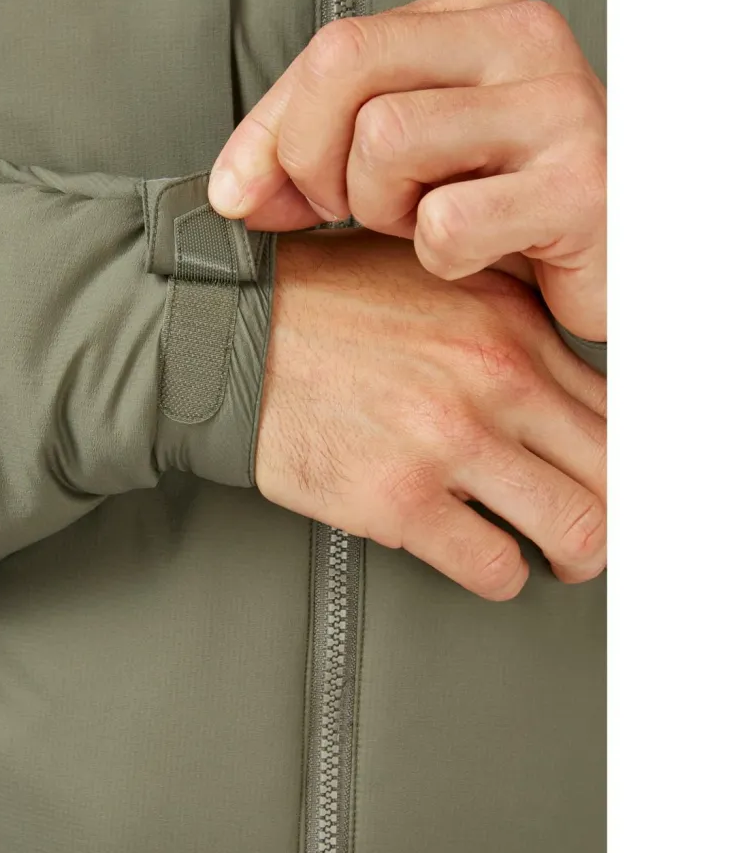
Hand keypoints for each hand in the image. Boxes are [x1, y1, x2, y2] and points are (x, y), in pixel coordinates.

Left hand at [210, 0, 606, 340]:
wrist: (616, 260)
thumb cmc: (505, 208)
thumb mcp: (403, 161)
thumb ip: (314, 155)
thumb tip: (232, 193)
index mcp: (476, 17)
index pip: (330, 48)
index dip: (269, 133)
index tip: (243, 194)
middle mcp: (520, 40)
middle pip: (343, 69)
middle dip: (314, 162)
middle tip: (349, 208)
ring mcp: (558, 107)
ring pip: (385, 142)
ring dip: (384, 212)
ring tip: (428, 222)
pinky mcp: (581, 187)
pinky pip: (446, 226)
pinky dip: (441, 260)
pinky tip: (479, 253)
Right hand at [256, 230, 606, 599]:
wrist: (230, 336)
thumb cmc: (319, 307)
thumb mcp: (428, 278)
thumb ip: (503, 317)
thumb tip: (554, 374)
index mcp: (508, 324)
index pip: (616, 408)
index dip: (622, 457)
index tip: (605, 478)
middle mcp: (493, 379)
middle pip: (613, 474)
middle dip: (612, 515)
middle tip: (591, 528)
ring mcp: (448, 441)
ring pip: (575, 531)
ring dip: (568, 556)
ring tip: (545, 554)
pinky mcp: (398, 499)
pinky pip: (493, 567)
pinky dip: (498, 575)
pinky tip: (477, 555)